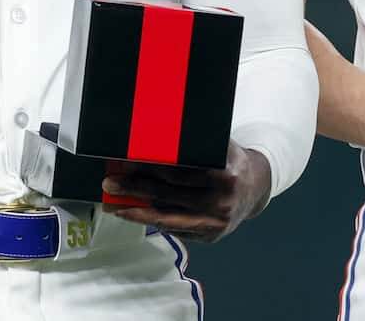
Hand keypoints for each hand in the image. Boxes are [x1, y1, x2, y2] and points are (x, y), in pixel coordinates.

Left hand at [101, 143, 271, 243]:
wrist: (255, 188)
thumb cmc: (229, 161)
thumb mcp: (216, 145)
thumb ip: (190, 141)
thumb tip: (150, 128)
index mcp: (225, 176)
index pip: (178, 173)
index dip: (149, 168)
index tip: (125, 163)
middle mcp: (222, 203)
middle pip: (168, 196)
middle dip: (135, 189)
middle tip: (109, 184)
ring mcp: (216, 224)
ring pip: (168, 219)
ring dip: (136, 212)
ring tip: (113, 205)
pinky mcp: (210, 236)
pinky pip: (175, 229)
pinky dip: (152, 221)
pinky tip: (133, 213)